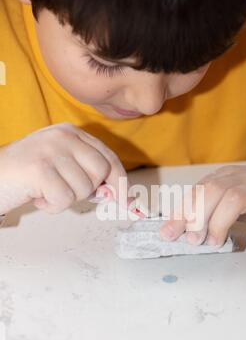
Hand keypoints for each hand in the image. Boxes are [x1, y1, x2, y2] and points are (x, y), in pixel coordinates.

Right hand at [0, 122, 128, 213]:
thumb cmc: (26, 176)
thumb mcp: (60, 165)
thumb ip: (87, 172)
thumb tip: (118, 194)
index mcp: (71, 133)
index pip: (109, 157)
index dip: (120, 181)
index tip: (124, 200)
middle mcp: (63, 136)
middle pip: (101, 172)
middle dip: (87, 190)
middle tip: (65, 191)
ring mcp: (51, 150)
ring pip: (84, 188)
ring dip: (65, 199)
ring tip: (45, 191)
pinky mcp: (39, 168)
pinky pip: (65, 199)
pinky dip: (52, 206)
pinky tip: (37, 197)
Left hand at [160, 165, 245, 245]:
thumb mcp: (228, 205)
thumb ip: (205, 213)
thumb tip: (179, 229)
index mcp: (223, 178)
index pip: (196, 191)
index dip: (180, 213)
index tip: (169, 233)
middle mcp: (239, 177)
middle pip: (211, 191)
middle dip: (197, 218)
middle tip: (194, 240)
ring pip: (234, 196)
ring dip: (220, 221)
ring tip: (215, 240)